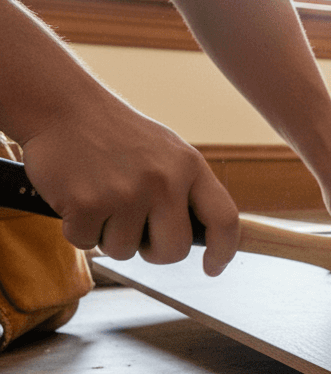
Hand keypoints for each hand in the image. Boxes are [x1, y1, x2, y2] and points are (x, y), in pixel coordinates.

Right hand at [20, 96, 238, 275]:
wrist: (62, 106)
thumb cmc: (117, 136)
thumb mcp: (167, 152)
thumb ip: (188, 189)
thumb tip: (208, 237)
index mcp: (190, 166)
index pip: (225, 219)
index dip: (223, 250)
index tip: (212, 268)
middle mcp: (164, 180)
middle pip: (174, 251)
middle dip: (155, 252)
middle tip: (137, 232)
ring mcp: (126, 193)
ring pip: (125, 251)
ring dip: (109, 236)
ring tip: (101, 198)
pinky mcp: (87, 204)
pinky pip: (87, 244)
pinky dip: (78, 229)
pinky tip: (76, 197)